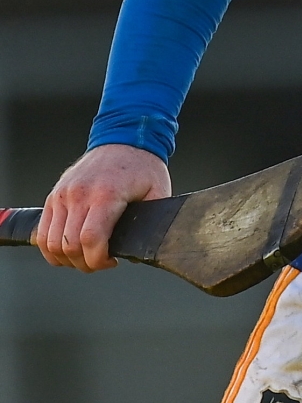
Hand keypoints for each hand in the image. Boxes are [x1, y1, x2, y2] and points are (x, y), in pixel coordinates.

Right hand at [34, 144, 171, 271]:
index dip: (98, 260)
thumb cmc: (143, 167)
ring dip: (67, 259)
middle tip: (102, 262)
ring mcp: (62, 195)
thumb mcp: (158, 192)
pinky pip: (42, 232)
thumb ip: (151, 220)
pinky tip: (71, 249)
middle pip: (69, 245)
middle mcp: (79, 195)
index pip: (90, 239)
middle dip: (85, 263)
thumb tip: (140, 250)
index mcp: (106, 195)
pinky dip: (52, 248)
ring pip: (51, 243)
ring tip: (87, 256)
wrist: (125, 139)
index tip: (111, 262)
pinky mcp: (53, 197)